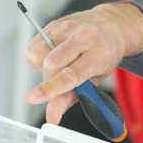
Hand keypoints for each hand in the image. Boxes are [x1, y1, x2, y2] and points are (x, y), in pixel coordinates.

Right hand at [24, 2, 142, 125]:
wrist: (111, 26)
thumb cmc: (103, 57)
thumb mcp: (93, 81)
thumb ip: (69, 100)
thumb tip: (51, 118)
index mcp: (98, 54)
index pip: (70, 75)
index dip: (51, 88)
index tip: (33, 98)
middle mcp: (83, 37)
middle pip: (50, 64)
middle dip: (48, 80)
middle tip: (59, 82)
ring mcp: (67, 27)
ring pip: (38, 55)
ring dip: (39, 69)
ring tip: (55, 68)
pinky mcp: (54, 24)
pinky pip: (32, 48)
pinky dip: (35, 59)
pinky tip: (49, 58)